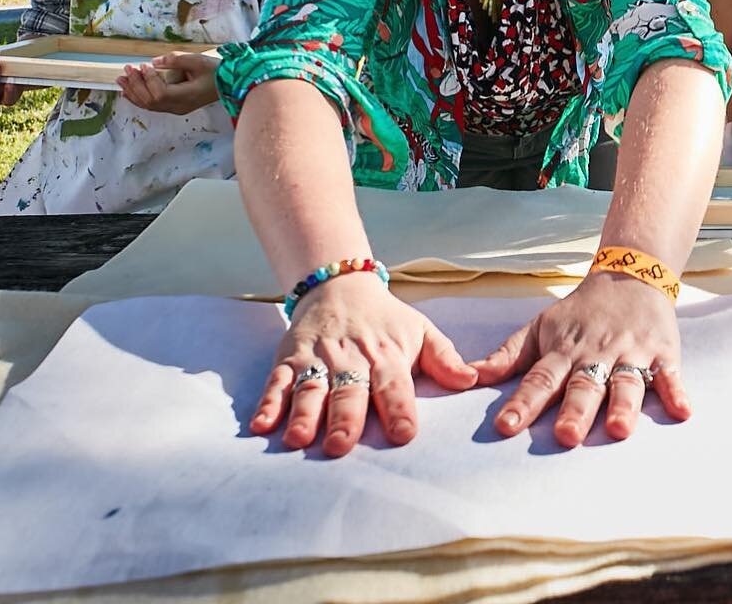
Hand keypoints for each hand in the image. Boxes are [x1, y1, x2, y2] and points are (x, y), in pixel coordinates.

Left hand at [118, 51, 220, 114]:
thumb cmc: (217, 72)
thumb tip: (155, 61)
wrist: (229, 83)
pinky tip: (129, 92)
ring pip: (149, 105)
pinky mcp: (175, 107)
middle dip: (135, 85)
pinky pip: (153, 105)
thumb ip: (176, 60)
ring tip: (122, 80)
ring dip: (133, 92)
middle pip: (150, 101)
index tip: (143, 65)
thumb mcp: (198, 60)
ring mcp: (176, 109)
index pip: (159, 93)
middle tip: (126, 70)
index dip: (148, 80)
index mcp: (186, 97)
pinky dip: (139, 98)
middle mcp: (178, 107)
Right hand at [252, 271, 477, 455]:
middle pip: (348, 390)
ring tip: (297, 439)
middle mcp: (351, 358)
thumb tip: (471, 381)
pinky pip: (276, 381)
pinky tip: (261, 424)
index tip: (403, 435)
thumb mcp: (421, 331)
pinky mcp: (289, 359)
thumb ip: (445, 358)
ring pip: (310, 388)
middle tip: (340, 446)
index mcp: (387, 355)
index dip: (399, 408)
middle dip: (344, 418)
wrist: (340, 285)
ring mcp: (317, 359)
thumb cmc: (387, 321)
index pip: (394, 384)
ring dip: (303, 413)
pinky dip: (268, 402)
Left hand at [472, 270, 689, 448]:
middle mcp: (596, 353)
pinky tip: (682, 410)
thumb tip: (467, 378)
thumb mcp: (539, 327)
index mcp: (563, 350)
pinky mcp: (662, 352)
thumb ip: (507, 356)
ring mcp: (630, 352)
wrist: (629, 274)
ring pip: (626, 381)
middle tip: (565, 436)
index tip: (505, 426)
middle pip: (584, 384)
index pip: (540, 378)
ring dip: (623, 404)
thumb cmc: (579, 312)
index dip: (522, 402)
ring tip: (619, 430)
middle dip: (575, 410)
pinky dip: (676, 391)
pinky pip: (670, 374)